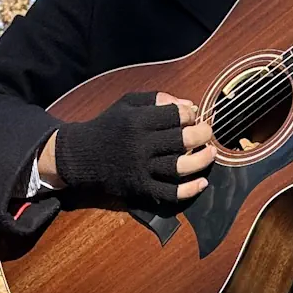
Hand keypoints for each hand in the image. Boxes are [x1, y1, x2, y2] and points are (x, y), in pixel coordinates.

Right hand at [45, 94, 216, 210]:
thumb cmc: (108, 127)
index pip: (175, 115)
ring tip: (211, 153)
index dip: (190, 114)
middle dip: (203, 134)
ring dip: (202, 160)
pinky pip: (170, 192)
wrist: (81, 157)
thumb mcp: (127, 104)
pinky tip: (202, 183)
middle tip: (208, 132)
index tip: (192, 115)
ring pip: (180, 167)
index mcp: (137, 121)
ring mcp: (141, 169)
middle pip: (183, 140)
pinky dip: (189, 190)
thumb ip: (157, 99)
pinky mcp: (140, 188)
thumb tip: (190, 105)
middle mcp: (140, 145)